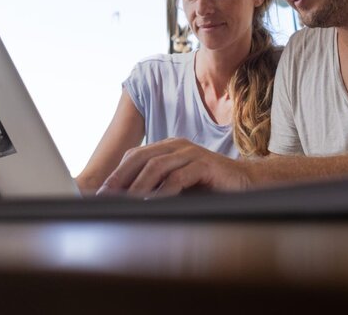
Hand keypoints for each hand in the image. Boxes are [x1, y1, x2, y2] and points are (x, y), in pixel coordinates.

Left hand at [97, 138, 251, 197]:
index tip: (102, 193)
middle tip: (107, 197)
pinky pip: (179, 177)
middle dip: (121, 178)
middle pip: (141, 157)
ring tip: (127, 202)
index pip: (135, 156)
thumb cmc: (209, 188)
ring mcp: (192, 153)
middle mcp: (177, 146)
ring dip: (139, 186)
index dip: (117, 173)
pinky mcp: (205, 165)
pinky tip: (155, 203)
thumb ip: (156, 187)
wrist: (245, 183)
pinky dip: (164, 191)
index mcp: (168, 148)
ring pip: (157, 166)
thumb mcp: (177, 186)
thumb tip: (126, 202)